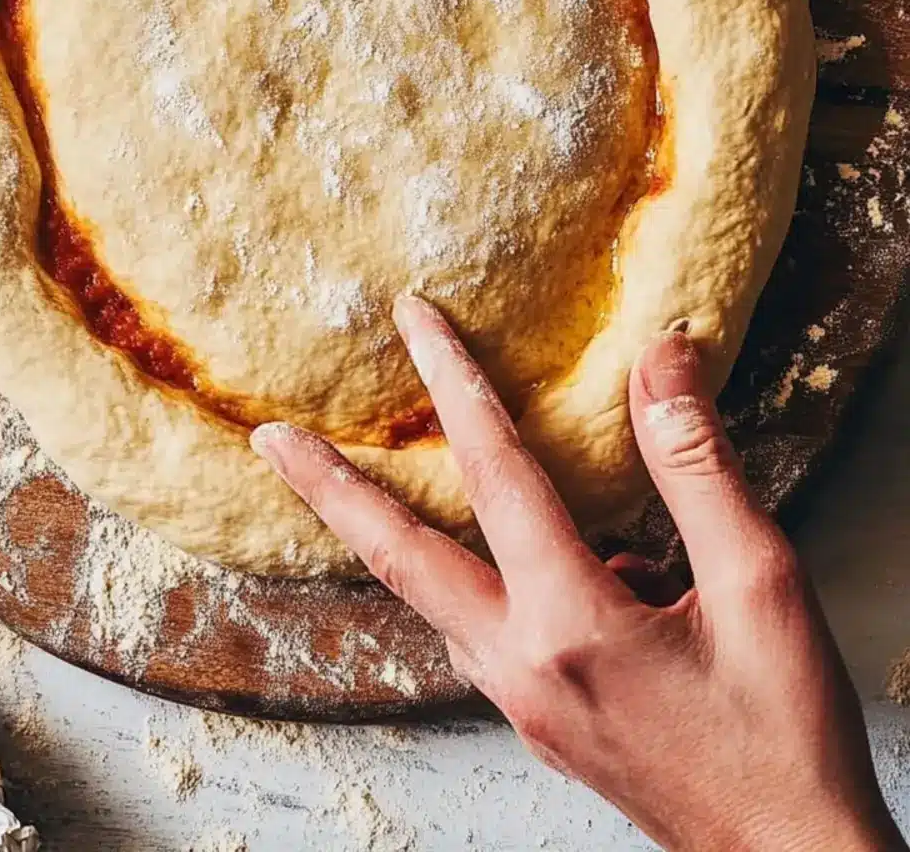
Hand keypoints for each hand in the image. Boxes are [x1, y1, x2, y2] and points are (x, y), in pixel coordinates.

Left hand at [251, 297, 904, 851]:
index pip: (497, 474)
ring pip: (431, 596)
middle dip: (329, 489)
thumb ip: (696, 464)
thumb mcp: (762, 585)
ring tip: (357, 476)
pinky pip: (474, 630)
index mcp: (572, 624)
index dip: (456, 381)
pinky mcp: (535, 721)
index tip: (415, 318)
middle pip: (399, 556)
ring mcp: (519, 702)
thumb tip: (659, 360)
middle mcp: (521, 665)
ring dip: (388, 532)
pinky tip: (532, 555)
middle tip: (269, 437)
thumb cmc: (784, 736)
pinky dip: (467, 576)